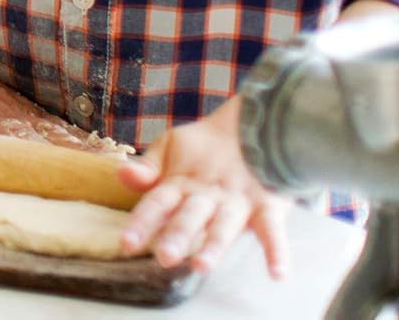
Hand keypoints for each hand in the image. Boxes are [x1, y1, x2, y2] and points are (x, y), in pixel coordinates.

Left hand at [117, 97, 287, 276]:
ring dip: (214, 245)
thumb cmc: (205, 146)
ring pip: (224, 225)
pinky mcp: (268, 206)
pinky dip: (277, 251)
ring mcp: (238, 201)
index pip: (157, 202)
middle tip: (163, 258)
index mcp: (181, 181)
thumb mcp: (171, 147)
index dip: (142, 222)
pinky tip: (277, 274)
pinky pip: (273, 231)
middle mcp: (207, 193)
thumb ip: (149, 168)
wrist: (252, 124)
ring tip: (202, 265)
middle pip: (190, 216)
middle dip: (177, 235)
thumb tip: (121, 175)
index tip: (125, 245)